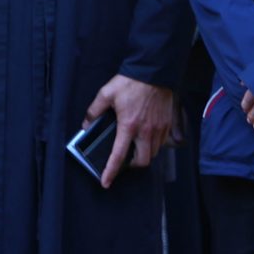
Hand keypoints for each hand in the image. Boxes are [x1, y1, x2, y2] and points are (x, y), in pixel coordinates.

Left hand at [84, 74, 175, 188]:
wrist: (154, 71)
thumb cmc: (131, 82)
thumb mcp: (106, 93)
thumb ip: (94, 110)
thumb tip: (86, 123)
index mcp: (128, 126)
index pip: (118, 156)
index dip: (111, 172)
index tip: (106, 182)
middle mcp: (145, 131)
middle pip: (142, 161)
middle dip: (132, 166)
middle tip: (125, 161)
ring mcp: (158, 128)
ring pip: (153, 153)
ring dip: (144, 155)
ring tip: (136, 149)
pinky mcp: (167, 123)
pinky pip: (162, 142)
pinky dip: (154, 145)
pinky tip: (147, 138)